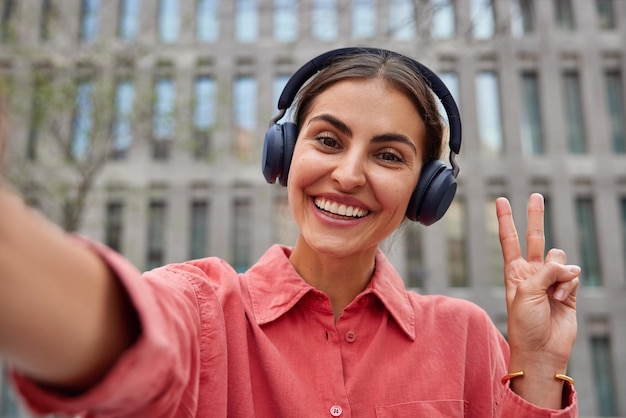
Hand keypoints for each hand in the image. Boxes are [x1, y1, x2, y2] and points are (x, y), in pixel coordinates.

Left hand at [496, 193, 578, 375]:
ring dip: (558, 273)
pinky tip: (560, 300)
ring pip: (559, 258)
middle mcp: (532, 272)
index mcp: (514, 272)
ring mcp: (550, 280)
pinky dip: (567, 285)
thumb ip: (545, 271)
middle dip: (535, 216)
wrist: (541, 349)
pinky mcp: (567, 290)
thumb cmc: (525, 323)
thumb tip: (568, 266)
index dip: (505, 219)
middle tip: (536, 195)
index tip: (500, 201)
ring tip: (551, 294)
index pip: (509, 239)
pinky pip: (571, 274)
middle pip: (534, 238)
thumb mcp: (526, 292)